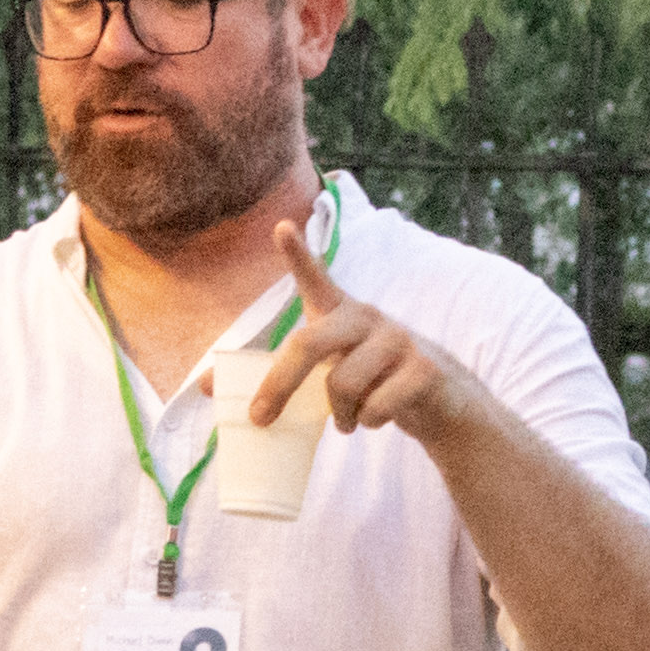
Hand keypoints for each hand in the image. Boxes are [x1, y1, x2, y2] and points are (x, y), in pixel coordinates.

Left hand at [250, 218, 483, 443]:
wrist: (443, 403)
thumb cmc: (373, 381)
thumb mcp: (327, 372)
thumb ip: (281, 374)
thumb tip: (206, 388)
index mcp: (341, 315)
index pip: (316, 280)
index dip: (298, 255)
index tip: (281, 227)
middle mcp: (369, 318)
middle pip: (309, 344)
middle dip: (279, 384)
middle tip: (260, 418)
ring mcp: (399, 340)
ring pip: (341, 383)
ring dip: (339, 414)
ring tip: (348, 421)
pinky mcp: (424, 369)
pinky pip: (375, 406)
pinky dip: (367, 423)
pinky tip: (376, 420)